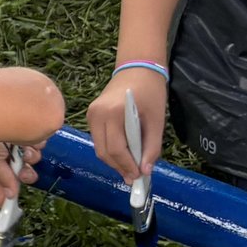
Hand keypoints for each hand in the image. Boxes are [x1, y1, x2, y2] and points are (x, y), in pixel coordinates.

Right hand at [0, 139, 40, 206]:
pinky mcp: (29, 134)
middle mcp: (6, 155)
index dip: (3, 194)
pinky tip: (27, 141)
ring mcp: (19, 145)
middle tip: (23, 173)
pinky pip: (40, 144)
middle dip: (26, 174)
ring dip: (30, 156)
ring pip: (33, 159)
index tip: (6, 207)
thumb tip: (10, 194)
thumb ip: (2, 177)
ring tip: (23, 149)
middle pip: (22, 173)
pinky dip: (37, 144)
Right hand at [88, 67, 166, 185]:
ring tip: (130, 168)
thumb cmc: (150, 92)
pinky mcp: (90, 116)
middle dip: (119, 167)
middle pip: (104, 151)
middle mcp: (97, 114)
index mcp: (114, 112)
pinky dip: (110, 150)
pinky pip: (99, 140)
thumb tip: (145, 171)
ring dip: (114, 161)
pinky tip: (124, 154)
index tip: (139, 177)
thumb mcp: (156, 121)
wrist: (137, 69)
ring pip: (99, 148)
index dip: (127, 166)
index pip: (116, 148)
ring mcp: (91, 115)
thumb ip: (152, 147)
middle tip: (134, 178)